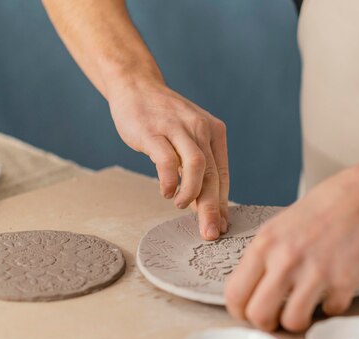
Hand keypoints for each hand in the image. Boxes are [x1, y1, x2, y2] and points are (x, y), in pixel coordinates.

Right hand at [107, 79, 228, 238]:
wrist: (136, 85)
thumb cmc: (162, 119)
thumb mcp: (187, 140)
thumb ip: (196, 170)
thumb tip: (201, 206)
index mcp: (214, 133)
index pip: (223, 175)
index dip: (223, 203)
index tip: (221, 225)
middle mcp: (201, 129)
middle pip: (213, 175)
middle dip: (212, 208)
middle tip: (210, 232)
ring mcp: (178, 129)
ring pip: (197, 166)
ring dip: (191, 194)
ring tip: (180, 205)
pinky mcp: (154, 131)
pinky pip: (167, 160)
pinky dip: (169, 181)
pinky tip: (165, 191)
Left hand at [225, 163, 358, 330]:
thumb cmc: (322, 210)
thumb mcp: (278, 227)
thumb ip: (263, 258)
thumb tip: (249, 289)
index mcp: (265, 244)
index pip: (235, 293)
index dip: (240, 311)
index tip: (248, 312)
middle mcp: (286, 258)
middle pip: (259, 315)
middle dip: (265, 323)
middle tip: (275, 318)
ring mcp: (316, 271)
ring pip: (292, 322)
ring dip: (297, 321)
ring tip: (302, 309)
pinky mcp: (343, 281)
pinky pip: (329, 312)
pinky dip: (330, 306)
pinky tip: (330, 291)